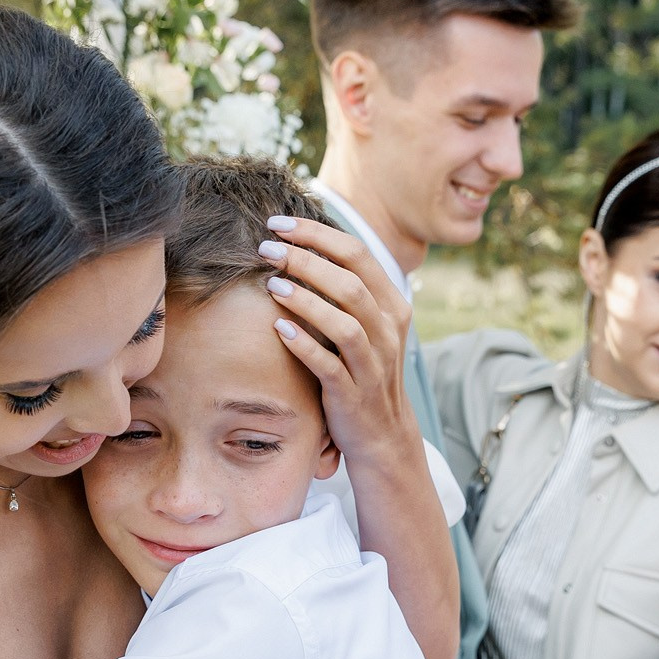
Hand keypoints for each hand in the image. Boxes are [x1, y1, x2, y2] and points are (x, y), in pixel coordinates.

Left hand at [258, 216, 418, 466]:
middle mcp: (388, 332)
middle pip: (350, 284)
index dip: (318, 234)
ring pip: (345, 324)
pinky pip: (330, 367)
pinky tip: (279, 329)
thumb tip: (301, 247)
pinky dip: (305, 346)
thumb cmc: (362, 370)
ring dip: (306, 301)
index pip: (358, 254)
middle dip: (306, 260)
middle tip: (267, 249)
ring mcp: (373, 365)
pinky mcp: (353, 395)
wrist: (382, 435)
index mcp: (392, 306)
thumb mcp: (366, 327)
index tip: (279, 224)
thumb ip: (345, 291)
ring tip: (271, 285)